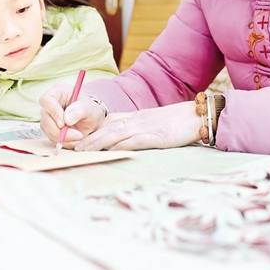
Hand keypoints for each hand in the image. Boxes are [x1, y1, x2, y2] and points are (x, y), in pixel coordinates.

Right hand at [39, 83, 105, 148]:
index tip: (63, 123)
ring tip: (79, 136)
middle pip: (45, 117)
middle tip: (77, 135)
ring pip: (47, 129)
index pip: (47, 99)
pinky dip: (64, 141)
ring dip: (63, 137)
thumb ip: (79, 110)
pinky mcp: (50, 128)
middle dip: (59, 130)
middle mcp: (51, 103)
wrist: (92, 121)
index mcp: (59, 91)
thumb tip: (66, 119)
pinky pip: (52, 137)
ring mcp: (49, 116)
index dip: (53, 111)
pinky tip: (75, 139)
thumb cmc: (90, 109)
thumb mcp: (90, 108)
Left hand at [74, 101, 202, 151]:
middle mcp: (137, 120)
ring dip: (97, 143)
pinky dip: (120, 146)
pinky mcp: (156, 137)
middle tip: (73, 148)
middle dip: (89, 138)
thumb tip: (123, 142)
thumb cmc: (177, 122)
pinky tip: (109, 152)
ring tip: (83, 151)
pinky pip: (134, 141)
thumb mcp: (154, 124)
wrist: (196, 116)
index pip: (108, 121)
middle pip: (107, 128)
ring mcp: (146, 128)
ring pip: (115, 134)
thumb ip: (138, 130)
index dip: (92, 130)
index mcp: (136, 117)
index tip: (78, 139)